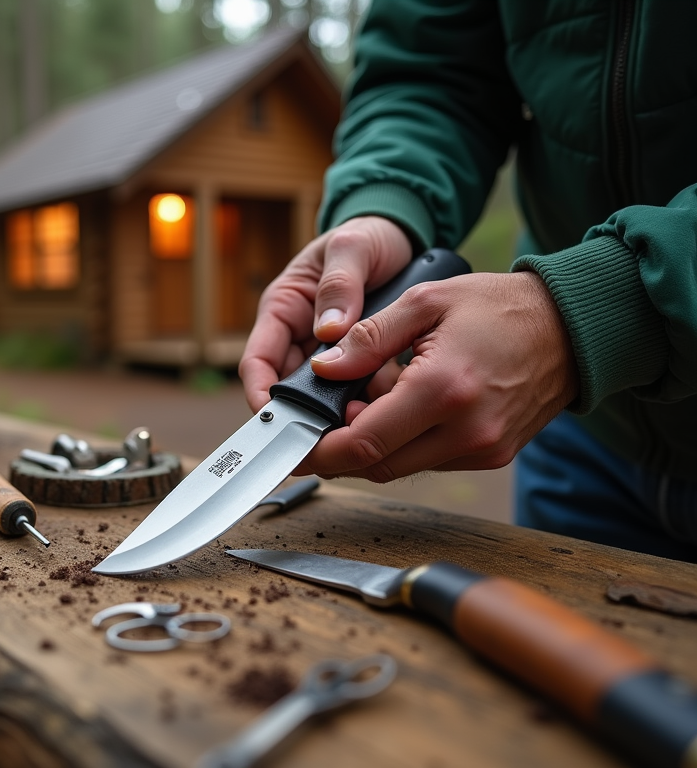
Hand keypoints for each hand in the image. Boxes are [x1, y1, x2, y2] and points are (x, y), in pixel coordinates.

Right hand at [239, 216, 412, 412]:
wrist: (401, 237)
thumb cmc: (368, 235)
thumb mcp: (353, 247)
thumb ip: (340, 284)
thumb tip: (328, 330)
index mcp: (283, 308)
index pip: (257, 362)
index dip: (260, 394)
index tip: (274, 419)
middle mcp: (299, 336)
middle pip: (289, 388)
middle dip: (306, 412)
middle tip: (329, 431)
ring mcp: (327, 352)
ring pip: (324, 395)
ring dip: (342, 407)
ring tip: (367, 413)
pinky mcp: (358, 360)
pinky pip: (358, 389)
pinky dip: (370, 398)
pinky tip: (389, 401)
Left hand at [300, 271, 579, 480]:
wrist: (571, 327)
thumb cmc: (499, 307)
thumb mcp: (425, 302)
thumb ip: (368, 337)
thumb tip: (322, 369)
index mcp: (442, 391)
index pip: (362, 443)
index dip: (317, 452)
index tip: (291, 447)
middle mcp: (465, 432)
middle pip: (376, 466)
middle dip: (337, 451)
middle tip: (316, 424)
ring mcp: (482, 450)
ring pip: (401, 467)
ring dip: (371, 445)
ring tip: (367, 400)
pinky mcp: (492, 455)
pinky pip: (429, 461)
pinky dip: (403, 443)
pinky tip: (400, 408)